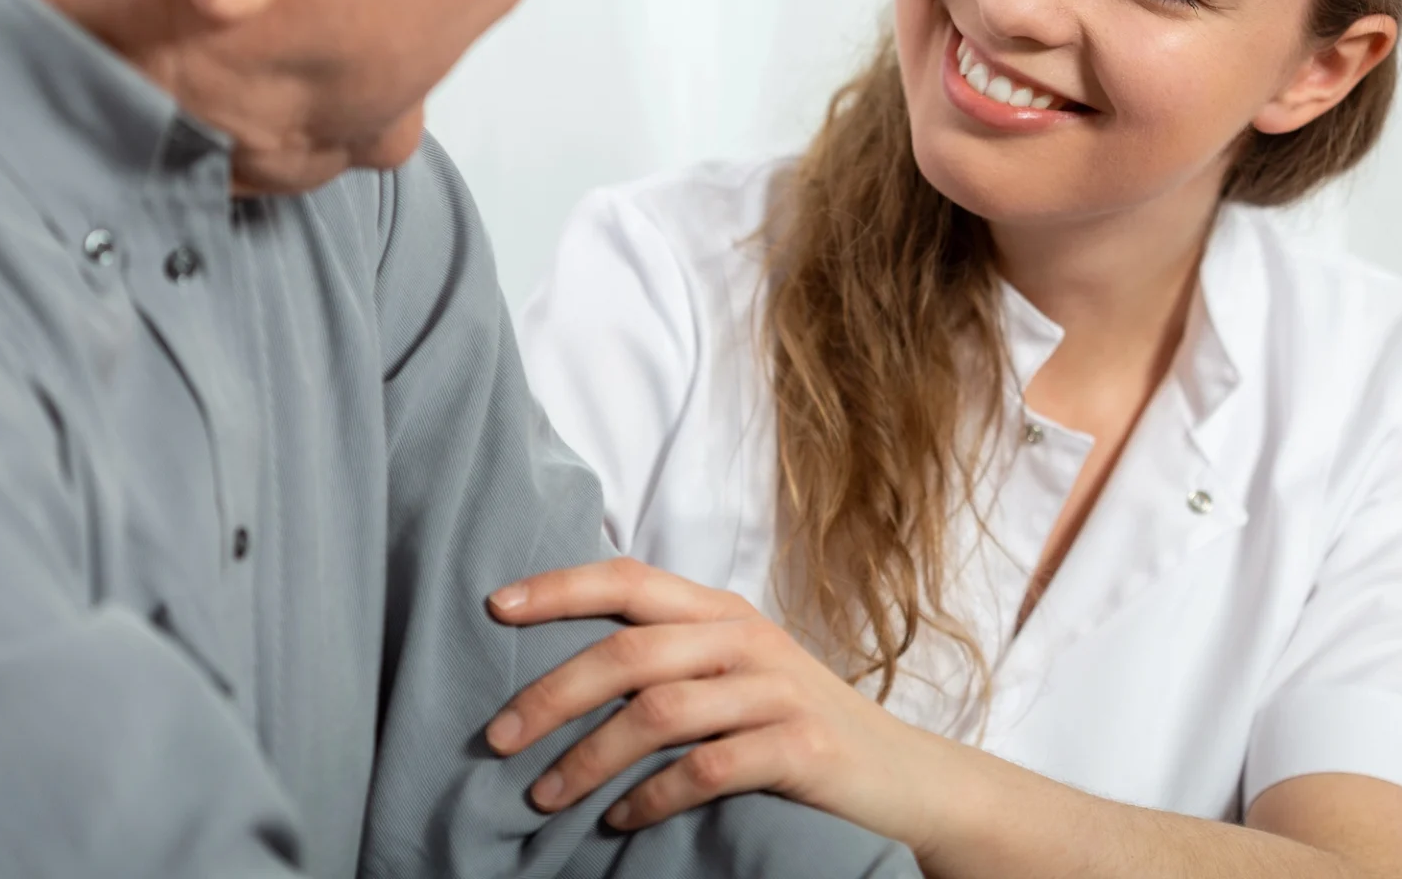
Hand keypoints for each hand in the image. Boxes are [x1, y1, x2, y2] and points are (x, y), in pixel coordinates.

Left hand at [484, 557, 942, 845]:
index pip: (630, 579)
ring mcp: (777, 692)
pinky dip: (653, 798)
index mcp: (722, 612)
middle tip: (498, 738)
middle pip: (630, 650)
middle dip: (553, 693)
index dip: (560, 587)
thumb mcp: (737, 675)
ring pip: (659, 711)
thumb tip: (560, 675)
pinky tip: (622, 822)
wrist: (907, 780)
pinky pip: (708, 769)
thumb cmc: (798, 728)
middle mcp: (747, 639)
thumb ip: (671, 660)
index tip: (494, 606)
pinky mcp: (802, 748)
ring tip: (546, 797)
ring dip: (589, 758)